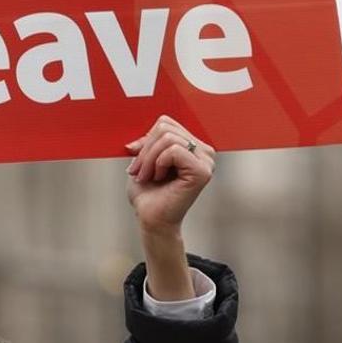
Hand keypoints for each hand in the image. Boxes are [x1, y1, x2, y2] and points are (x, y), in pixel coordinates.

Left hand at [125, 115, 215, 234]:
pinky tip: (158, 178)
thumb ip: (146, 143)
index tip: (137, 161)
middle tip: (138, 171)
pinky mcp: (202, 172)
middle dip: (145, 149)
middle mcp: (204, 152)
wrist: (151, 219)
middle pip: (165, 128)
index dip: (146, 139)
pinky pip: (174, 151)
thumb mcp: (143, 161)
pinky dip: (158, 163)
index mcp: (193, 146)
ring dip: (148, 159)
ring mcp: (206, 161)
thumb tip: (135, 139)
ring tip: (146, 176)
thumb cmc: (148, 194)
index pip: (165, 123)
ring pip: (168, 138)